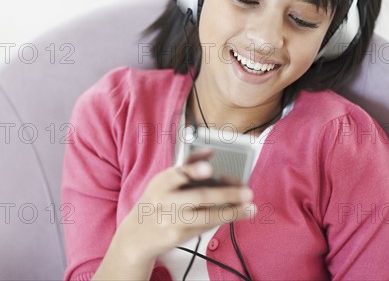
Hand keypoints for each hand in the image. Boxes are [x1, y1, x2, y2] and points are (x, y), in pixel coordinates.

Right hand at [114, 159, 255, 261]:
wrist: (137, 235)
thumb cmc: (157, 200)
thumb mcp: (164, 181)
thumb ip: (187, 163)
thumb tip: (211, 151)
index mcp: (161, 183)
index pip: (176, 174)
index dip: (192, 170)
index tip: (209, 169)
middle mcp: (165, 202)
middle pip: (198, 197)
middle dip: (226, 194)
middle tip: (247, 192)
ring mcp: (172, 221)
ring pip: (206, 216)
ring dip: (232, 212)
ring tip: (250, 208)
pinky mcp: (178, 237)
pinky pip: (205, 227)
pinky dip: (222, 219)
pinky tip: (237, 214)